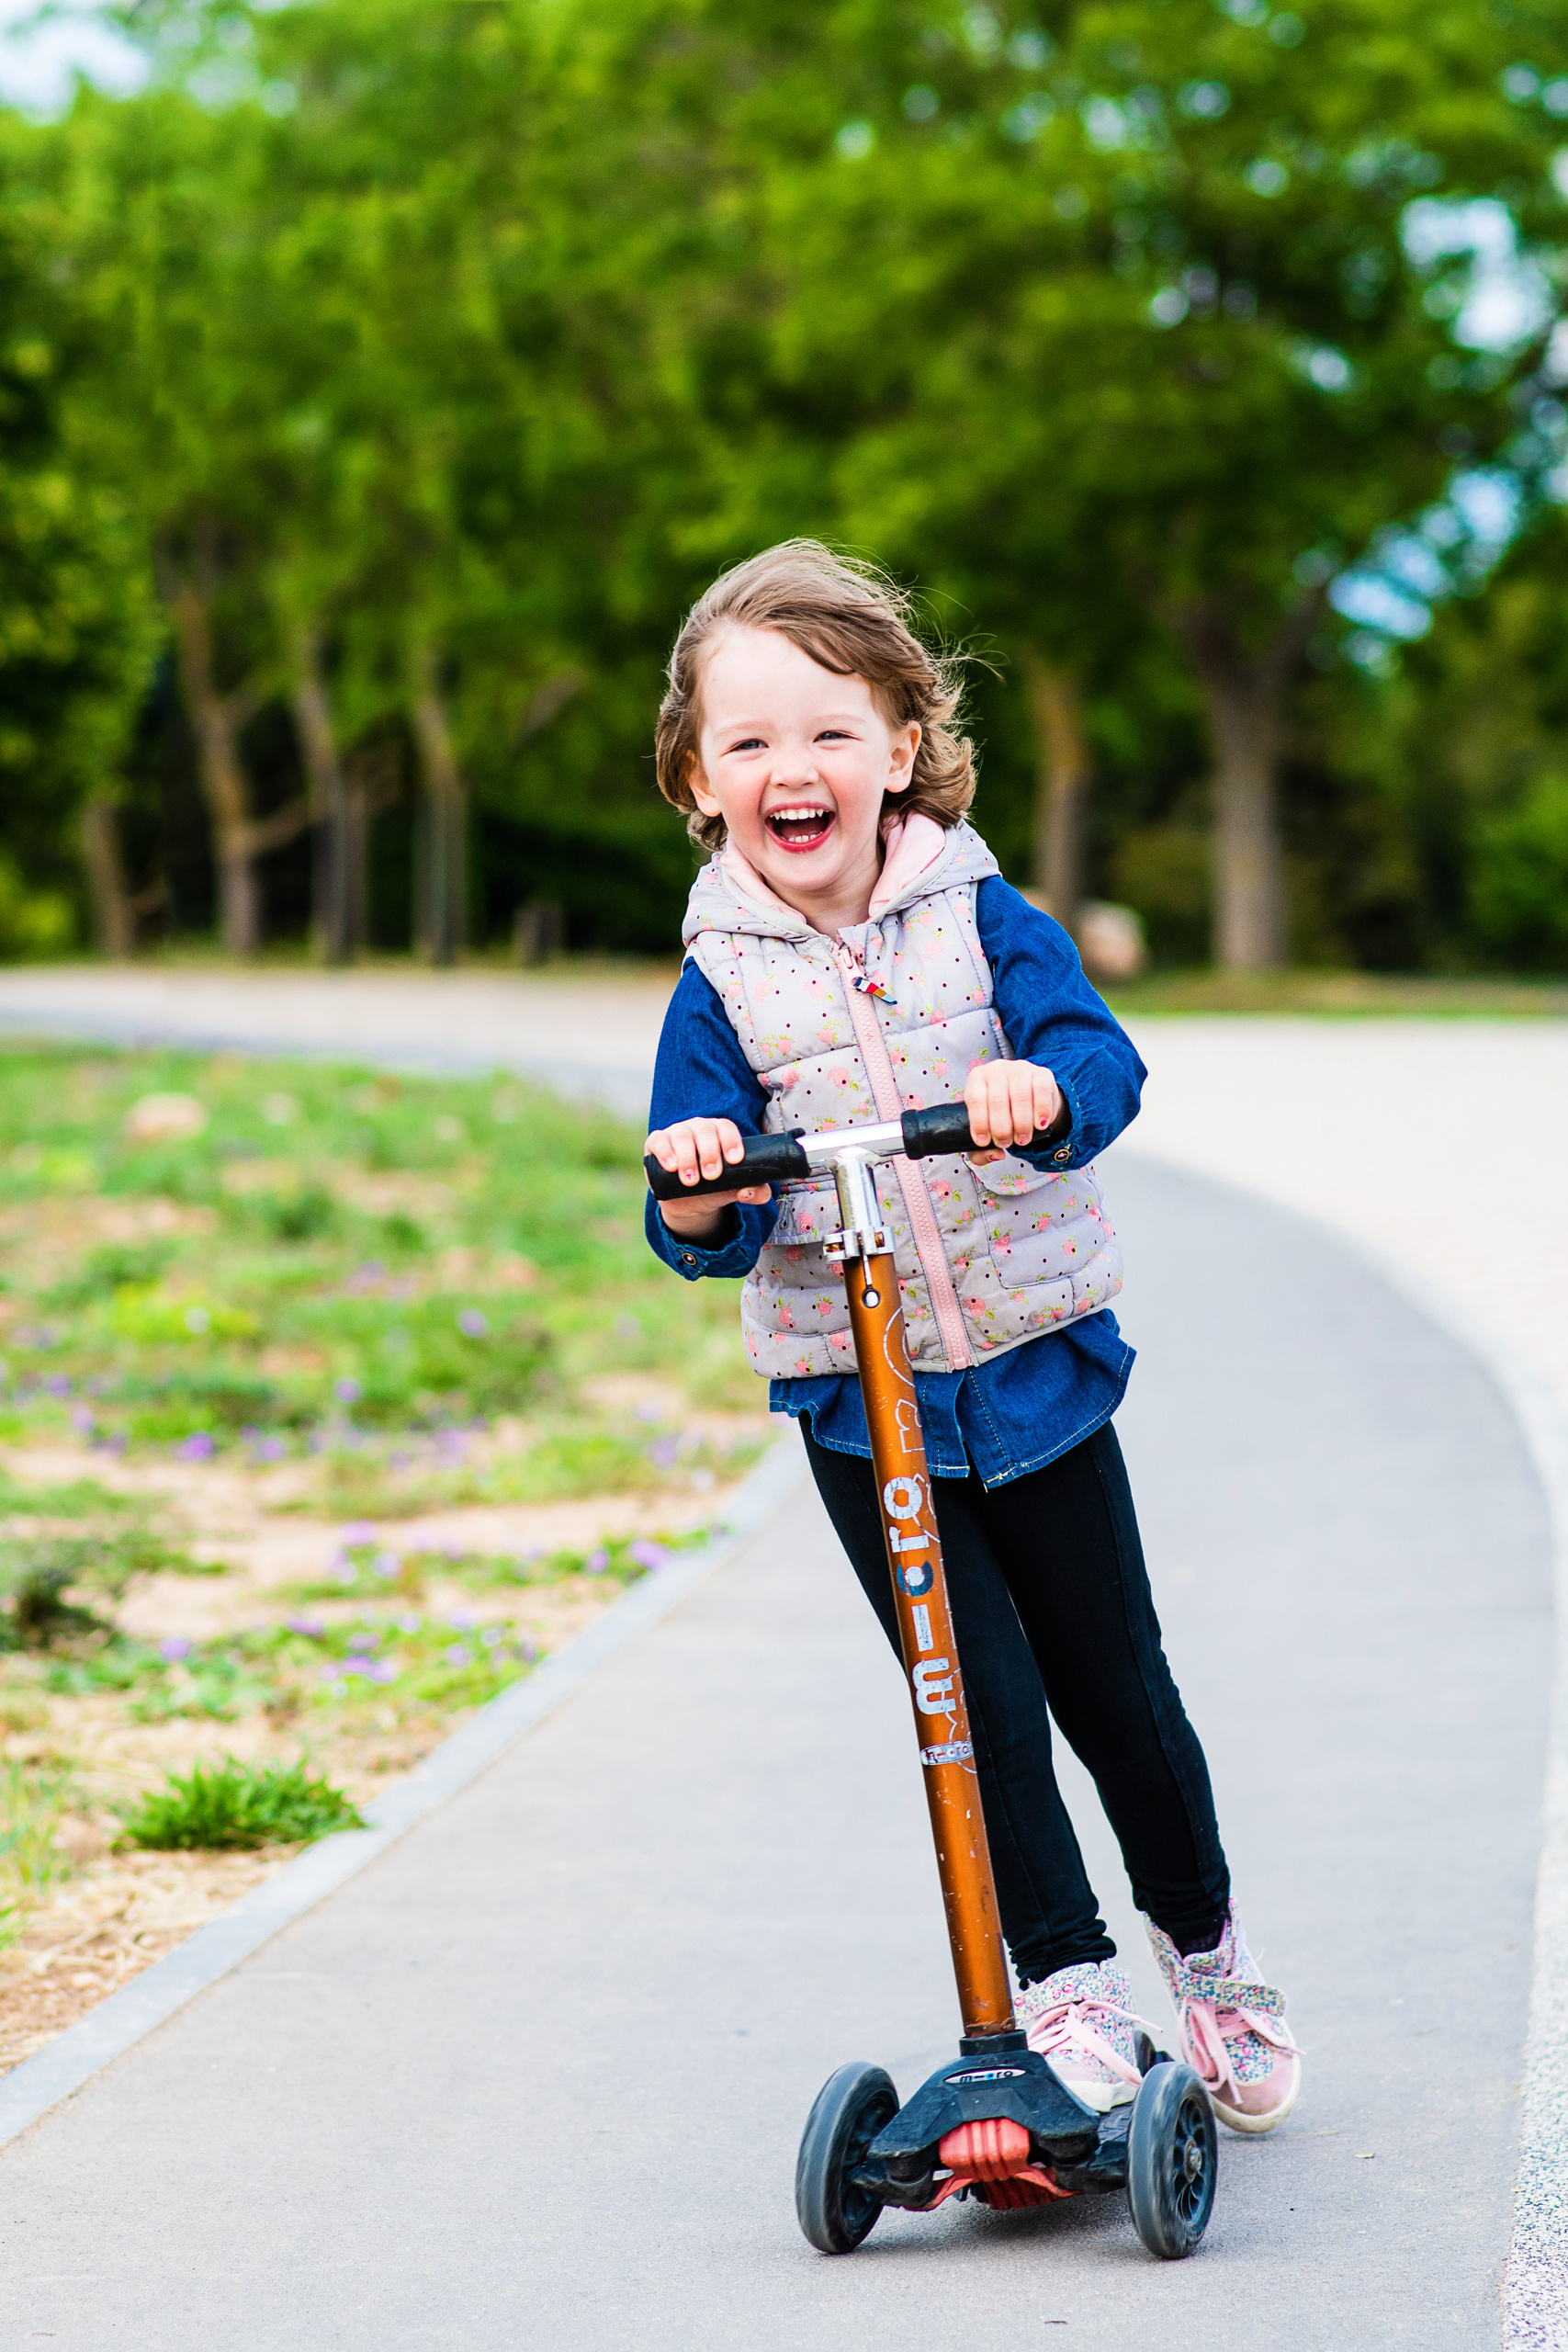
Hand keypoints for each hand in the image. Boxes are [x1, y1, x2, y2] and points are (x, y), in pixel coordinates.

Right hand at [645, 1117, 772, 1240]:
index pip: (726, 1128)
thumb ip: (754, 1191)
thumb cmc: (715, 1187)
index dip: (731, 1141)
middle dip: (710, 1153)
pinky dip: (665, 1152)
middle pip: (705, 1130)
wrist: (687, 1201)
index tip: (734, 1160)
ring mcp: (676, 1133)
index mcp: (719, 1133)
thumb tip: (751, 1192)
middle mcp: (698, 1128)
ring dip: (687, 1158)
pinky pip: (659, 1140)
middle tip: (712, 1175)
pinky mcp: (657, 1143)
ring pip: (682, 1136)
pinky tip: (671, 1167)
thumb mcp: (734, 1190)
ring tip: (691, 1180)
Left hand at [963, 1060, 1064, 1164]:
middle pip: (997, 1101)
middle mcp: (997, 1069)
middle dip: (1002, 1128)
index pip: (975, 1099)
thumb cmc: (1004, 1114)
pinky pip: (1041, 1092)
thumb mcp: (987, 1129)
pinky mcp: (1042, 1073)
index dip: (979, 1123)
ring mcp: (1020, 1069)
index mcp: (977, 1079)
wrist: (1032, 1098)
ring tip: (1022, 1139)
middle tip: (1006, 1143)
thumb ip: (982, 1150)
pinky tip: (1039, 1125)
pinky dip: (1041, 1112)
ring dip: (1021, 1124)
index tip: (984, 1142)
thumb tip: (996, 1155)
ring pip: (1020, 1097)